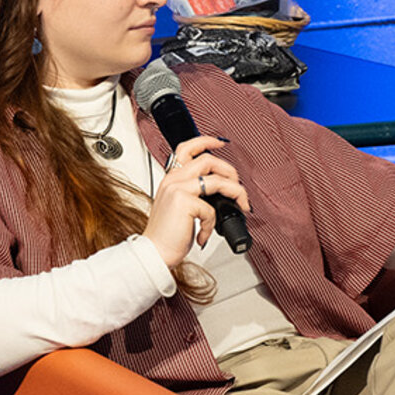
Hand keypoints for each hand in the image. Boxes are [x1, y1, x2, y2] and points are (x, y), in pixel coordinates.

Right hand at [145, 136, 250, 267]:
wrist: (155, 252)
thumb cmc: (167, 235)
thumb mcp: (179, 207)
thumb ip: (194, 195)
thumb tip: (219, 193)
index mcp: (171, 178)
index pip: (187, 149)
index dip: (206, 141)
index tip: (221, 143)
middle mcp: (173, 180)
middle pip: (208, 160)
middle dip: (230, 171)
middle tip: (238, 187)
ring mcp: (177, 189)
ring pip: (216, 180)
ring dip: (235, 192)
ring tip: (239, 204)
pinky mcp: (183, 202)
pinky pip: (211, 209)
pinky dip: (212, 224)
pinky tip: (203, 234)